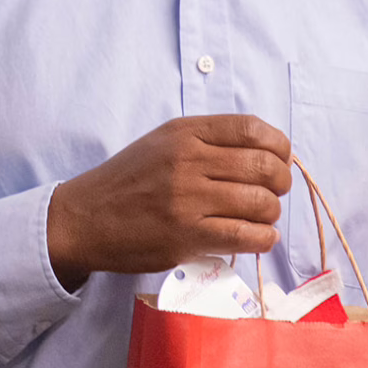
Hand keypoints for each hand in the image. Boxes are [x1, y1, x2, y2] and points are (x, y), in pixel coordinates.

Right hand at [46, 115, 291, 289]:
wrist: (86, 218)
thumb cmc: (129, 180)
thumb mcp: (163, 142)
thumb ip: (208, 140)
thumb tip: (266, 152)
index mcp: (185, 133)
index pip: (251, 129)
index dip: (279, 146)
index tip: (280, 159)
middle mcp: (188, 161)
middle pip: (264, 167)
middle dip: (281, 182)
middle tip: (273, 192)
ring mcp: (187, 200)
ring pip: (260, 203)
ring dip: (271, 213)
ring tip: (261, 217)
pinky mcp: (187, 237)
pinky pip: (246, 236)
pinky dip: (263, 238)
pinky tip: (257, 237)